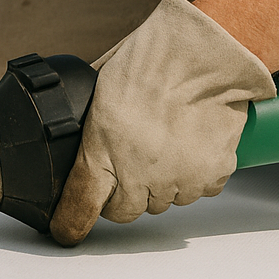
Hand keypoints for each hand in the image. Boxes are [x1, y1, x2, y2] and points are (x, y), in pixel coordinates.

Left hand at [48, 0, 276, 245]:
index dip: (71, 221)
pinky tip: (189, 142)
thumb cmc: (151, 59)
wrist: (204, 51)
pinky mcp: (211, 175)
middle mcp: (138, 173)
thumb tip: (69, 130)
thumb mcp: (100, 87)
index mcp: (102, 150)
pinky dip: (194, 173)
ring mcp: (178, 179)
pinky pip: (198, 189)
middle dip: (123, 192)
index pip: (80, 206)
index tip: (67, 228)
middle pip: (124, 210)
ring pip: (163, 201)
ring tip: (164, 142)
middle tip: (129, 160)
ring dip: (160, 182)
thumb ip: (86, 120)